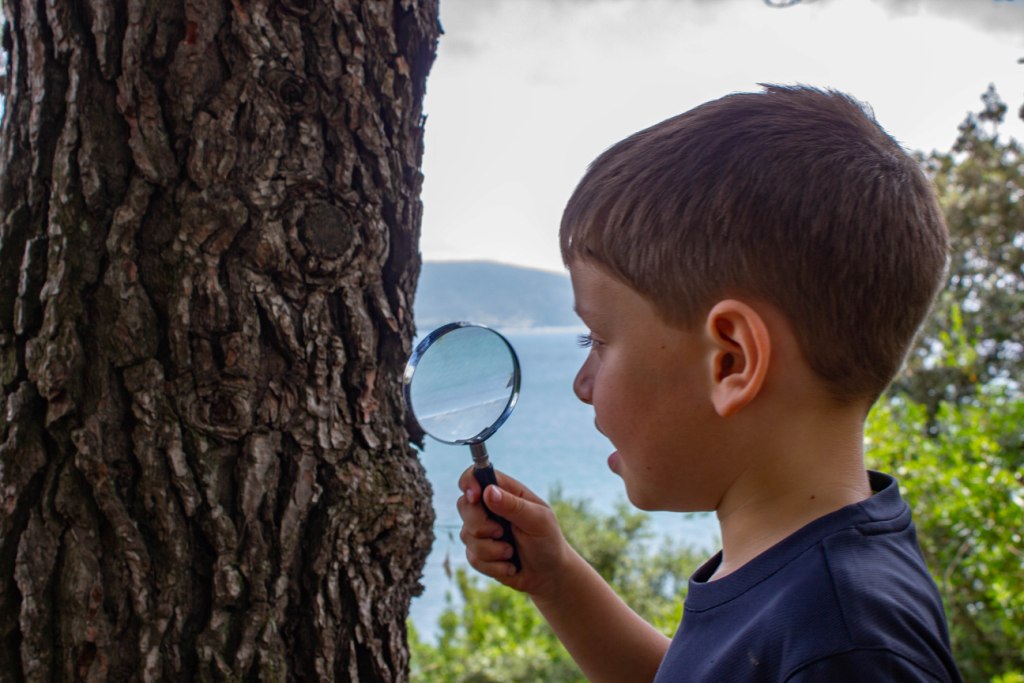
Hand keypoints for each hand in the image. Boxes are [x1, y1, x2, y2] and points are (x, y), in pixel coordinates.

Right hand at [456, 467, 572, 600]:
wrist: (549, 575)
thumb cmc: (548, 541)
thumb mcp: (538, 521)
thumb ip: (513, 506)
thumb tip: (488, 492)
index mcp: (506, 492)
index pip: (477, 476)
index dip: (470, 483)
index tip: (475, 497)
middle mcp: (490, 508)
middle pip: (464, 505)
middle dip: (480, 525)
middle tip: (501, 532)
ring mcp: (482, 530)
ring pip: (466, 535)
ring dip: (491, 549)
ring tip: (511, 552)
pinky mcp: (478, 552)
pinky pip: (472, 557)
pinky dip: (493, 566)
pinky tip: (509, 566)